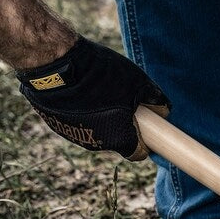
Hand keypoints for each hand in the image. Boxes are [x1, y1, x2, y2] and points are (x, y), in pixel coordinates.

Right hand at [16, 37, 169, 160]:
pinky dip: (81, 112)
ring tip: (98, 93)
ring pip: (95, 131)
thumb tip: (164, 109)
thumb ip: (154, 99)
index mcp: (120, 140)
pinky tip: (80, 93)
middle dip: (122, 125)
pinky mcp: (55, 125)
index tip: (145, 126)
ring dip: (100, 118)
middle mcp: (97, 145)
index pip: (138, 152)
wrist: (55, 66)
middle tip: (122, 101)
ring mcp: (73, 137)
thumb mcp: (138, 83)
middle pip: (117, 140)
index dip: (144, 140)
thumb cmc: (102, 76)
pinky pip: (75, 123)